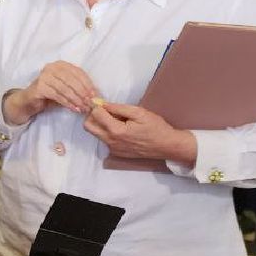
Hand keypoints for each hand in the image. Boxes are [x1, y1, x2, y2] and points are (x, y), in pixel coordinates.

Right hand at [2, 61, 99, 123]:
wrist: (29, 101)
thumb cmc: (50, 94)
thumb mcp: (66, 89)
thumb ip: (78, 89)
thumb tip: (96, 95)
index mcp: (61, 65)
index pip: (78, 72)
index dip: (88, 84)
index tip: (95, 95)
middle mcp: (51, 67)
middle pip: (72, 80)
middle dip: (83, 93)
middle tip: (90, 104)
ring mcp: (44, 76)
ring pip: (65, 88)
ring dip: (76, 99)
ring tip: (83, 108)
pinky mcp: (39, 86)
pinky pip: (57, 95)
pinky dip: (67, 103)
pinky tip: (74, 109)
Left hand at [83, 101, 197, 165]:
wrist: (167, 146)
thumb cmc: (156, 127)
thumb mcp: (139, 112)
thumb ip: (118, 108)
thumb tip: (101, 103)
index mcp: (116, 131)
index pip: (95, 115)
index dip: (97, 106)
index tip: (103, 102)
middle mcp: (110, 142)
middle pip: (88, 126)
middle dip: (93, 116)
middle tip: (106, 110)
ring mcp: (113, 149)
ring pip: (96, 133)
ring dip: (101, 124)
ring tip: (118, 119)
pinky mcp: (116, 152)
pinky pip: (105, 140)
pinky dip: (109, 132)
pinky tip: (123, 129)